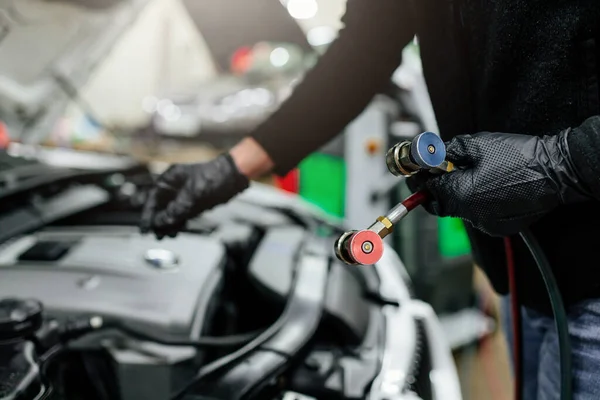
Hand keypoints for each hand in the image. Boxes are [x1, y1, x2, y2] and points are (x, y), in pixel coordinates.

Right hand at [140, 154, 248, 238]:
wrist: (234, 177)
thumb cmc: (214, 177)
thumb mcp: (193, 194)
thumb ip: (177, 209)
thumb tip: (162, 222)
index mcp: (170, 178)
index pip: (153, 198)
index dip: (148, 213)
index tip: (145, 227)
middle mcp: (175, 187)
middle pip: (160, 206)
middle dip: (157, 221)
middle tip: (154, 235)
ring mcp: (184, 195)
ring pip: (170, 213)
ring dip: (167, 224)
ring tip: (164, 236)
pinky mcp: (193, 203)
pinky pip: (181, 215)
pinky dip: (178, 224)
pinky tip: (174, 232)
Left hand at [408, 130, 590, 235]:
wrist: (556, 171)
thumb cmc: (518, 155)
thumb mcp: (476, 145)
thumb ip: (447, 152)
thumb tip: (430, 157)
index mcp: (461, 195)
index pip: (428, 192)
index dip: (421, 181)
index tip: (417, 173)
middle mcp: (471, 215)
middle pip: (442, 204)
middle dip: (438, 189)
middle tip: (438, 174)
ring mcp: (486, 224)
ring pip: (461, 210)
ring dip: (459, 194)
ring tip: (472, 174)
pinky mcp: (500, 227)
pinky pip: (479, 215)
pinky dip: (478, 202)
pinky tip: (489, 186)